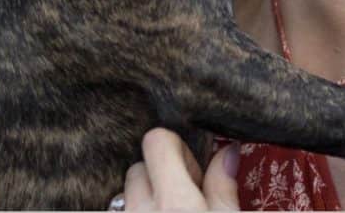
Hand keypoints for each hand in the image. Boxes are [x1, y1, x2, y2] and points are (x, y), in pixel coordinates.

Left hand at [112, 128, 240, 210]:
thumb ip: (223, 189)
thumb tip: (227, 152)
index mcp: (175, 204)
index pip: (157, 140)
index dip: (176, 148)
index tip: (191, 169)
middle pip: (138, 169)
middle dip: (159, 178)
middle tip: (185, 199)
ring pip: (125, 195)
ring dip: (144, 201)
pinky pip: (117, 210)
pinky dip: (134, 211)